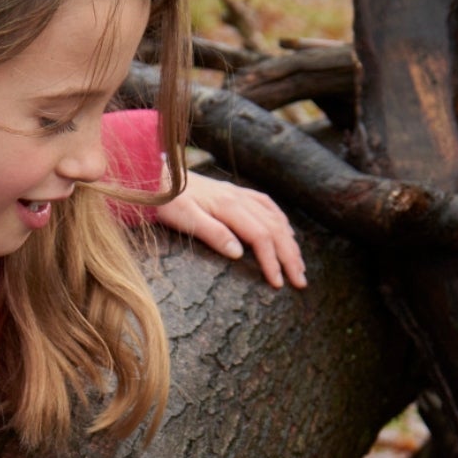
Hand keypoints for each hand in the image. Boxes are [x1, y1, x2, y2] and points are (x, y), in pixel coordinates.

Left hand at [154, 173, 305, 288]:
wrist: (156, 173)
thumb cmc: (166, 200)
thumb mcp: (184, 219)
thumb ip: (212, 233)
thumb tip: (239, 253)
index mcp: (228, 206)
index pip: (260, 237)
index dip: (272, 261)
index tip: (279, 284)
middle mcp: (239, 198)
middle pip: (275, 229)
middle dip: (290, 257)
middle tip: (300, 282)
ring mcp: (239, 193)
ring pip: (276, 218)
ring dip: (290, 242)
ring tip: (299, 265)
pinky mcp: (235, 192)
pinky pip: (268, 206)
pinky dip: (282, 222)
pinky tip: (287, 234)